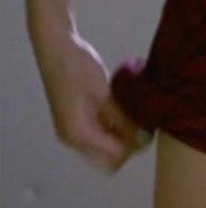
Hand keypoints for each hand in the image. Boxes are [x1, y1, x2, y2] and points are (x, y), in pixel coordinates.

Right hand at [34, 34, 146, 173]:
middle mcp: (72, 139)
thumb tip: (142, 140)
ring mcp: (72, 132)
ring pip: (105, 151)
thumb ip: (122, 120)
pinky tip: (123, 111)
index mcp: (77, 134)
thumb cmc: (78, 66)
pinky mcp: (76, 123)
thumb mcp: (105, 93)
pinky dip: (114, 130)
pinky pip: (100, 137)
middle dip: (129, 147)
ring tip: (134, 116)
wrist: (56, 46)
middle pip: (109, 161)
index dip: (135, 147)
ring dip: (122, 138)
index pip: (115, 158)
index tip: (147, 128)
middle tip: (142, 125)